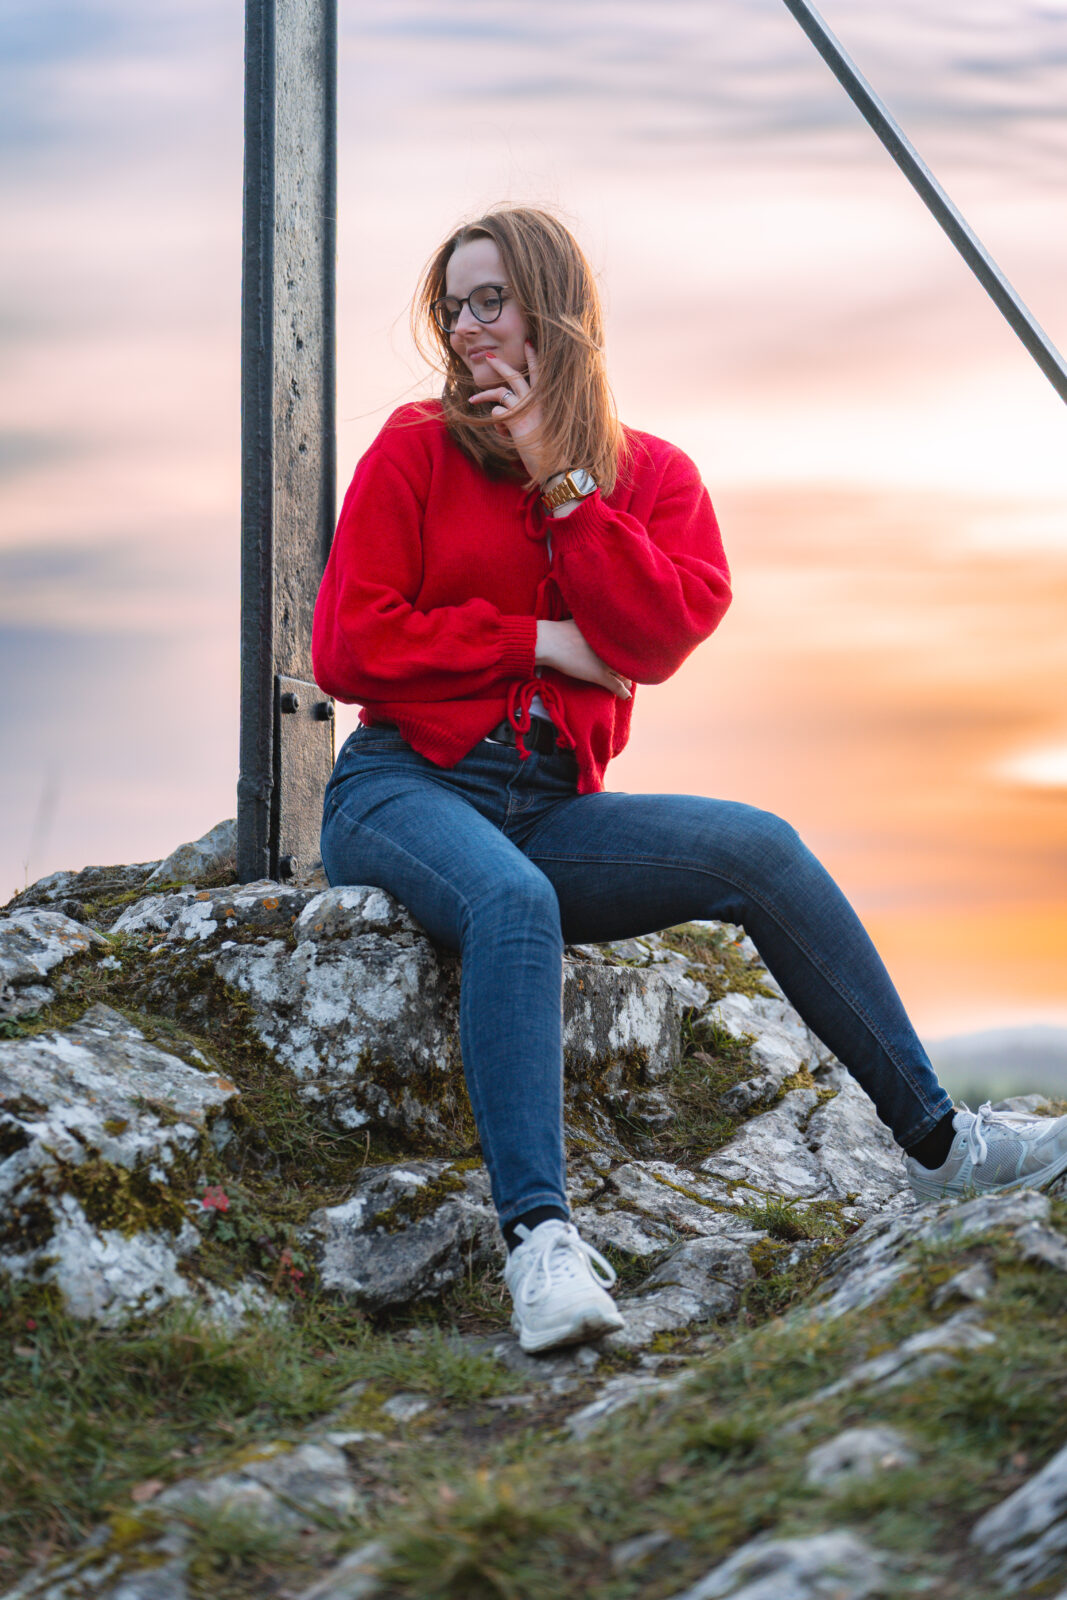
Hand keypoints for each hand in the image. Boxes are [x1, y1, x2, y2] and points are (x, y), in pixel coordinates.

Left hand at [468, 340, 549, 482]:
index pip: (539, 372)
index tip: (529, 342)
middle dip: (498, 364)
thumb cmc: (551, 448)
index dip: (533, 357)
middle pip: (513, 374)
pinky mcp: (514, 418)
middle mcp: (535, 398)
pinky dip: (497, 425)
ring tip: (472, 398)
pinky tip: (505, 434)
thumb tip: (508, 412)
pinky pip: (496, 414)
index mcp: (545, 398)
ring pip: (498, 392)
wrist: (555, 464)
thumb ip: (529, 413)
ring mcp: (524, 406)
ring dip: (483, 395)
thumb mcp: (542, 425)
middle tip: (488, 356)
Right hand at [535, 620, 631, 698]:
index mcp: (609, 634)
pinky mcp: (599, 674)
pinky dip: (623, 692)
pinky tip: (627, 697)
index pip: (624, 645)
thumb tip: (590, 618)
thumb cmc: (561, 630)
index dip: (627, 653)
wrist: (551, 641)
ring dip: (626, 681)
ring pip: (623, 674)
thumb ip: (592, 622)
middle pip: (625, 660)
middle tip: (631, 672)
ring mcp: (606, 661)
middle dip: (628, 667)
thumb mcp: (582, 620)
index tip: (627, 656)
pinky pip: (616, 686)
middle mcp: (611, 647)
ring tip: (629, 684)